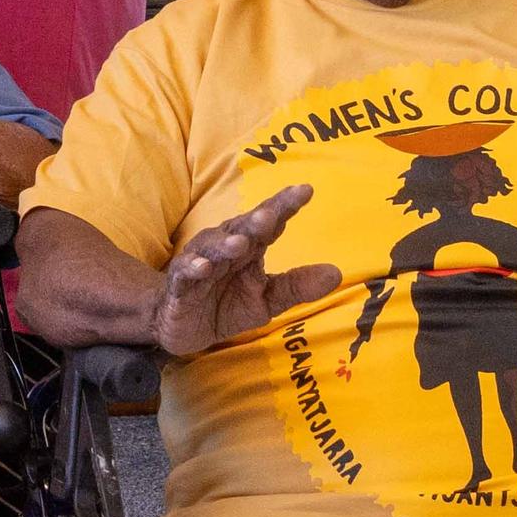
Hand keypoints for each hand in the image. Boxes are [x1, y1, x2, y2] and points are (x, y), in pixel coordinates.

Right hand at [153, 186, 341, 357]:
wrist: (184, 326)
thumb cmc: (227, 304)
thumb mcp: (268, 299)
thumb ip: (297, 286)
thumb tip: (336, 273)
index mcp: (250, 247)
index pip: (270, 222)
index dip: (285, 205)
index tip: (305, 190)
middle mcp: (225, 246)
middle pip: (241, 228)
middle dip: (255, 219)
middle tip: (270, 214)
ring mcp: (201, 263)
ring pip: (212, 248)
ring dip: (225, 245)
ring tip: (240, 244)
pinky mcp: (180, 284)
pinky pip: (185, 273)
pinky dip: (193, 268)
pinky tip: (203, 267)